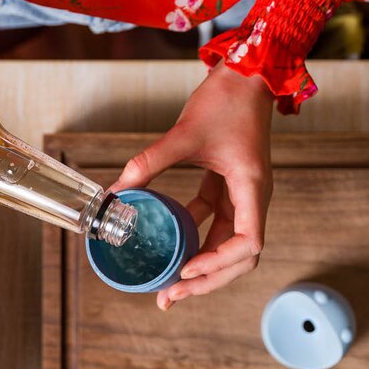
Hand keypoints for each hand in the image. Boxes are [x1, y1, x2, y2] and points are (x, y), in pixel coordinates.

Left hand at [111, 62, 273, 309]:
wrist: (247, 72)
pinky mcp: (229, 189)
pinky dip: (195, 241)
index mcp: (252, 188)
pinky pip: (215, 224)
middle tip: (170, 297)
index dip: (218, 263)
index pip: (248, 243)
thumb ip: (149, 163)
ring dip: (201, 267)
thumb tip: (115, 192)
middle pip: (239, 258)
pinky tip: (171, 248)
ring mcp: (243, 196)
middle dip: (207, 281)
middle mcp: (253, 198)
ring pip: (228, 247)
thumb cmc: (227, 98)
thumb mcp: (184, 132)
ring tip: (170, 287)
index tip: (186, 268)